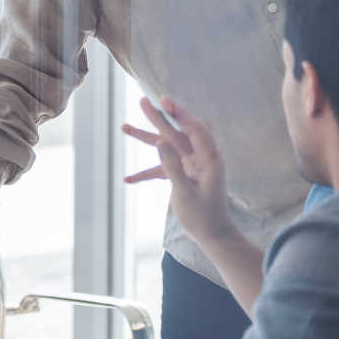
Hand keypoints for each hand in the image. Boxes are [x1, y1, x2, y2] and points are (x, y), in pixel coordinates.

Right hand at [121, 97, 234, 244]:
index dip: (179, 113)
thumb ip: (172, 166)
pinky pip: (163, 168)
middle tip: (142, 102)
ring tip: (124, 127)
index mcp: (208, 160)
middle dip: (159, 118)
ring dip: (147, 139)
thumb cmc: (203, 217)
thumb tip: (160, 142)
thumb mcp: (184, 192)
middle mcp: (200, 159)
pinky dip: (147, 172)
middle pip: (177, 133)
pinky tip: (128, 179)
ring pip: (167, 148)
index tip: (164, 101)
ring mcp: (191, 167)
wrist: (214, 237)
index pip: (194, 129)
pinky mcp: (184, 176)